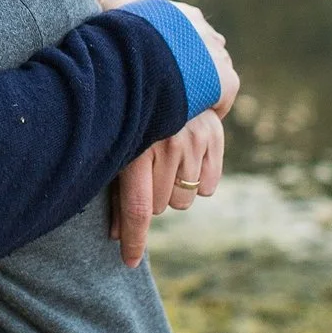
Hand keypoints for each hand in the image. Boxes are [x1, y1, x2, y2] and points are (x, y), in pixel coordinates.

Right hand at [101, 0, 237, 115]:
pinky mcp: (227, 82)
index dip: (179, 48)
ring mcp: (219, 58)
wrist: (144, 54)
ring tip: (183, 103)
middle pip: (207, 52)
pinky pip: (223, 99)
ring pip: (217, 75)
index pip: (190, 31)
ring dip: (204, 87)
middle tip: (174, 85)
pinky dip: (210, 107)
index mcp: (186, 16)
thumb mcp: (116, 9)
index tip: (164, 61)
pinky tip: (193, 116)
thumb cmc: (127, 30)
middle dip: (195, 67)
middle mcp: (208, 34)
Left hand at [108, 110, 225, 266]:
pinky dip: (196, 182)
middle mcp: (168, 144)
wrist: (166, 70)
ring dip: (173, 190)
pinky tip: (185, 162)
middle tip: (146, 174)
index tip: (129, 262)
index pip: (138, 208)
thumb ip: (118, 190)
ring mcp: (195, 140)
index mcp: (136, 148)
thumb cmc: (129, 114)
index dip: (135, 240)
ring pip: (184, 199)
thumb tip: (117, 235)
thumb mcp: (117, 147)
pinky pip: (207, 187)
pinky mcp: (214, 137)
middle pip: (161, 206)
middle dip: (151, 199)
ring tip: (165, 164)